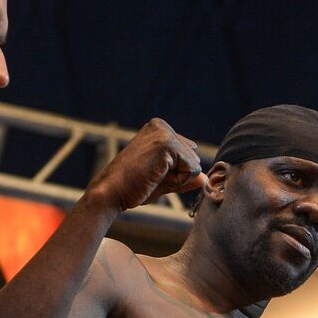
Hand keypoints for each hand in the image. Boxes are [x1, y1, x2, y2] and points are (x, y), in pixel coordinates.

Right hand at [86, 117, 205, 211]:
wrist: (111, 192)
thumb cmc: (132, 187)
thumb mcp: (164, 180)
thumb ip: (185, 177)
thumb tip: (206, 180)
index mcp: (158, 129)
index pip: (188, 154)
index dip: (175, 172)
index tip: (150, 173)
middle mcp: (162, 126)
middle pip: (193, 158)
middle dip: (178, 175)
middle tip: (150, 176)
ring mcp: (164, 133)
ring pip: (194, 164)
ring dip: (177, 178)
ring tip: (152, 176)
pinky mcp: (167, 144)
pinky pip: (192, 169)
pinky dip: (178, 180)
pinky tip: (156, 176)